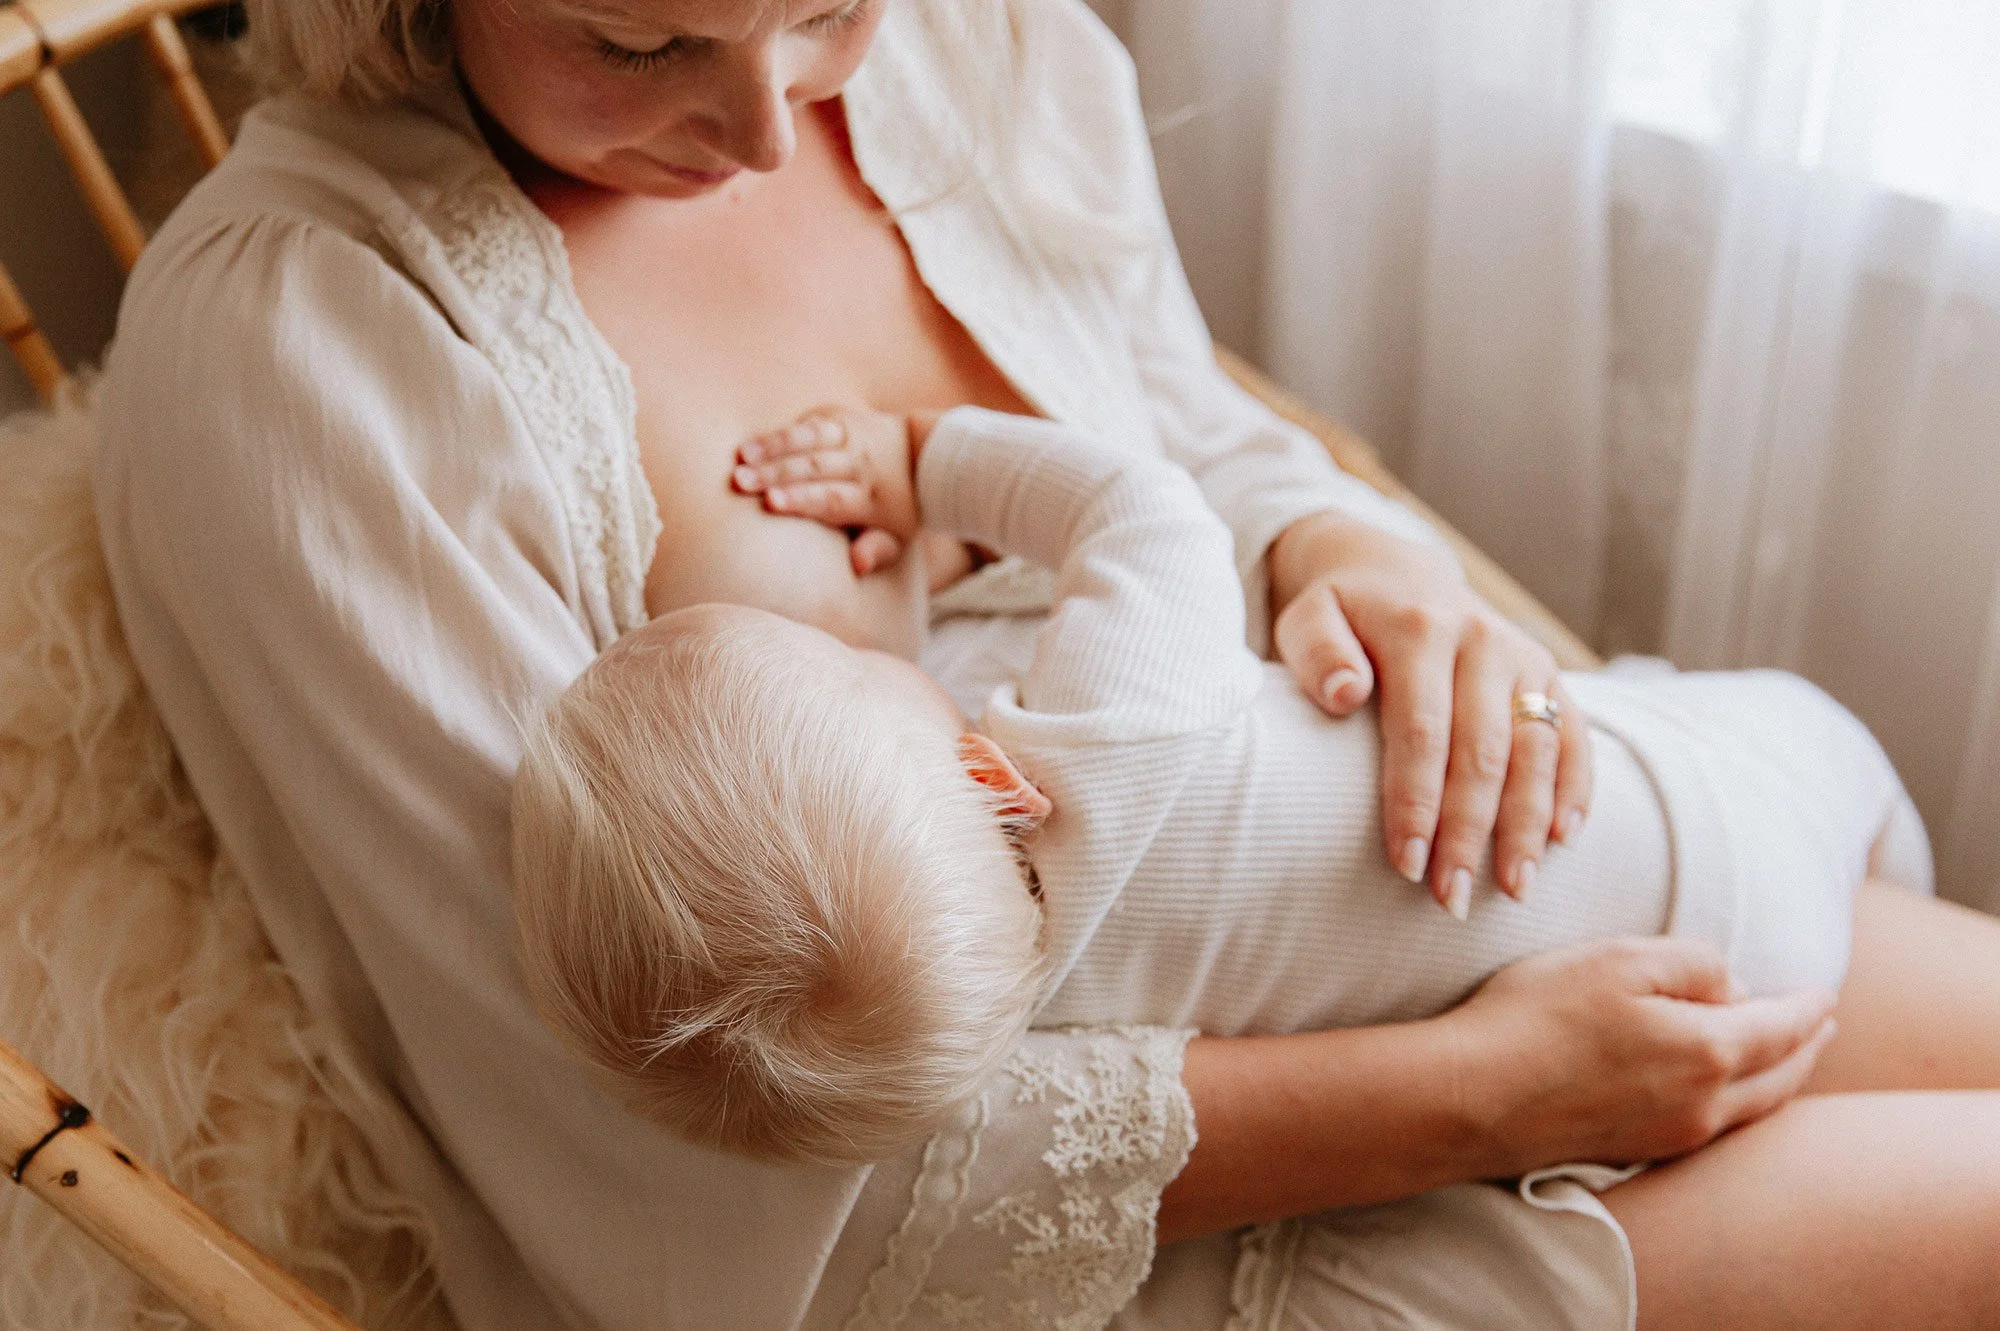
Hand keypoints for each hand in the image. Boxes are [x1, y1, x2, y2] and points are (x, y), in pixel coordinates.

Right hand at [733, 407, 935, 575]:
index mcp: (873, 496)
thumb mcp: (898, 536)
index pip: (832, 498)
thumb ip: (877, 550)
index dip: (802, 499)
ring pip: (809, 440)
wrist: (924, 454)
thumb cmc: (899, 507)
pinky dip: (780, 434)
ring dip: (772, 448)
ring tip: (740, 459)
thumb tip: (858, 565)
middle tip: (740, 483)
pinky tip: (750, 446)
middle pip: (815, 468)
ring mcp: (851, 436)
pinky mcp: (839, 417)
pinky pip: (808, 424)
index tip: (771, 503)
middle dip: (776, 474)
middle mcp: (862, 462)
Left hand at [1268, 512, 1591, 914]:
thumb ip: (1318, 652)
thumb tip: (1345, 694)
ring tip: (1514, 889)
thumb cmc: (1340, 614)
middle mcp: (1482, 639)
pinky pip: (1574, 735)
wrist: (1393, 572)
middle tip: (1452, 898)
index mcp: (1419, 628)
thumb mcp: (1307, 618)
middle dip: (1470, 832)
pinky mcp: (1549, 673)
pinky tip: (1563, 840)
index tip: (1407, 865)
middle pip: (1483, 751)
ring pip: (1537, 750)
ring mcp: (1523, 657)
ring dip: (1527, 825)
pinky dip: (1575, 788)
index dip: (1416, 802)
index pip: (1421, 730)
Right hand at [1444, 937, 1838, 1173]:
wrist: (1473, 1098)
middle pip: (1780, 1077)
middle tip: (1823, 1026)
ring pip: (1751, 1110)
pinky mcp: (1636, 1152)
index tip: (1828, 993)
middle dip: (1808, 1048)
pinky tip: (1724, 1094)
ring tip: (1788, 1059)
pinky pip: (1716, 1128)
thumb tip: (1734, 987)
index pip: (1783, 1027)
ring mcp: (1671, 1136)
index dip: (1810, 1007)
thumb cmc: (1539, 1016)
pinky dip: (1742, 1105)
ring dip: (1779, 1080)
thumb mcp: (1619, 959)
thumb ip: (1692, 963)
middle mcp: (1704, 1103)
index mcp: (1710, 1050)